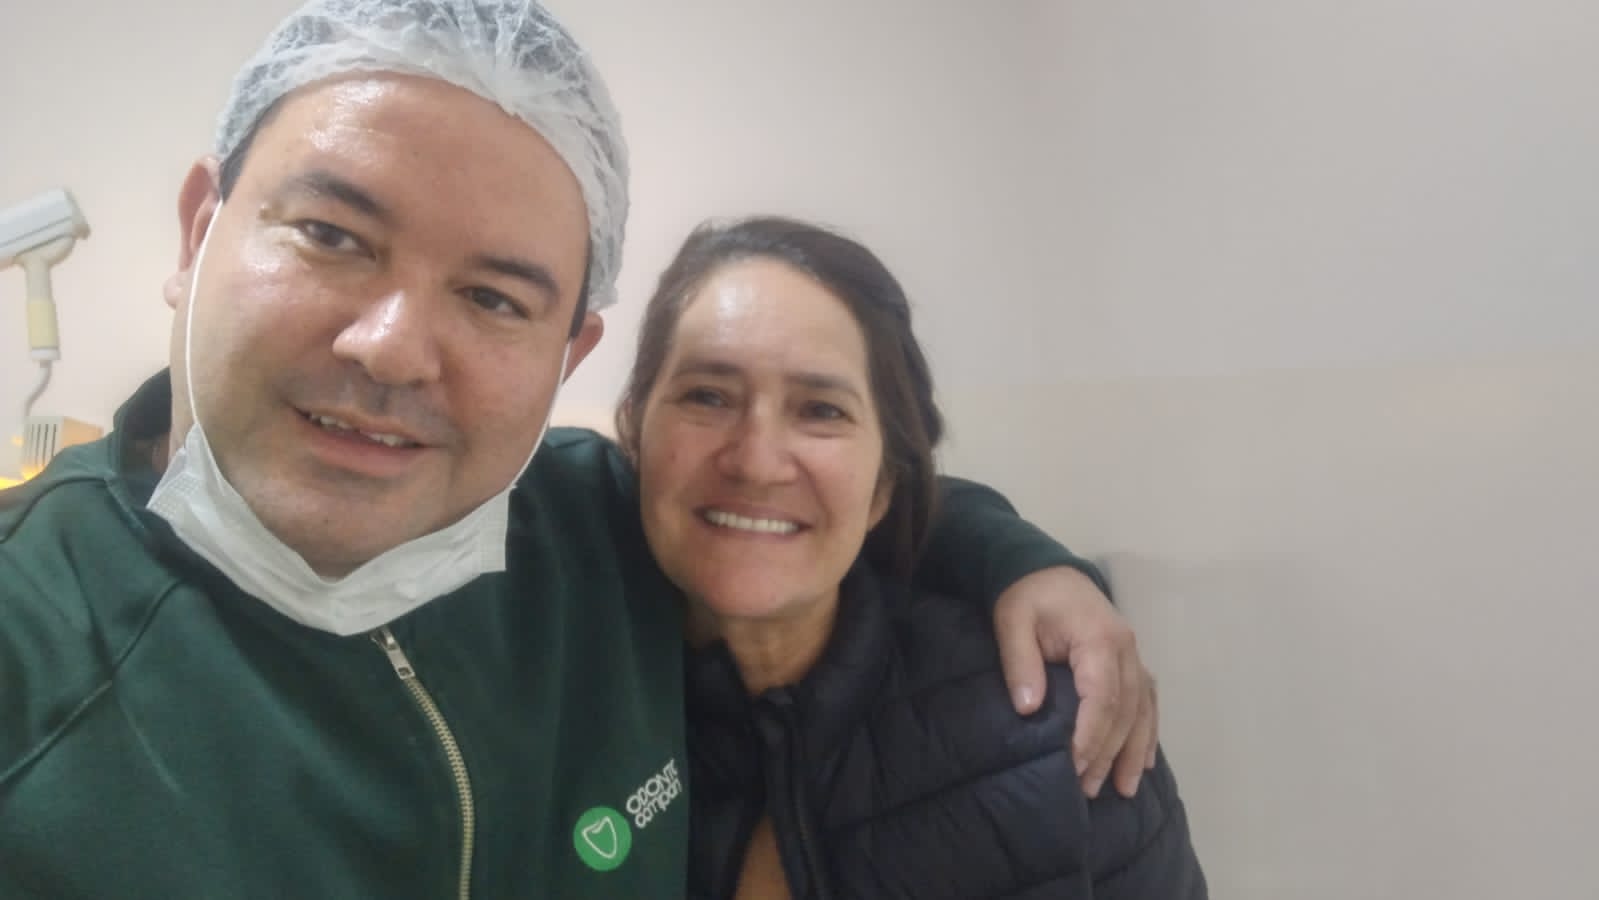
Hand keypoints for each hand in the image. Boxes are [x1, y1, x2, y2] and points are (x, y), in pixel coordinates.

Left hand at [992, 566, 1157, 798]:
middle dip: (1108, 753)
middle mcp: (1126, 648)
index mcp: (1099, 638)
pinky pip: (1148, 699)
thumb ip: (1021, 663)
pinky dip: (1148, 731)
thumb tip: (1030, 708)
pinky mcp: (1132, 659)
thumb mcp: (1012, 621)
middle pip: (1125, 710)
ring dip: (1135, 750)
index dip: (1091, 735)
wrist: (1045, 568)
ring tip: (1124, 789)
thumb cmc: (1027, 596)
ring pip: (1144, 709)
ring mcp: (1134, 654)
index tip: (1073, 766)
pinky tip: (1145, 760)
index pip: (1102, 696)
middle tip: (1087, 788)